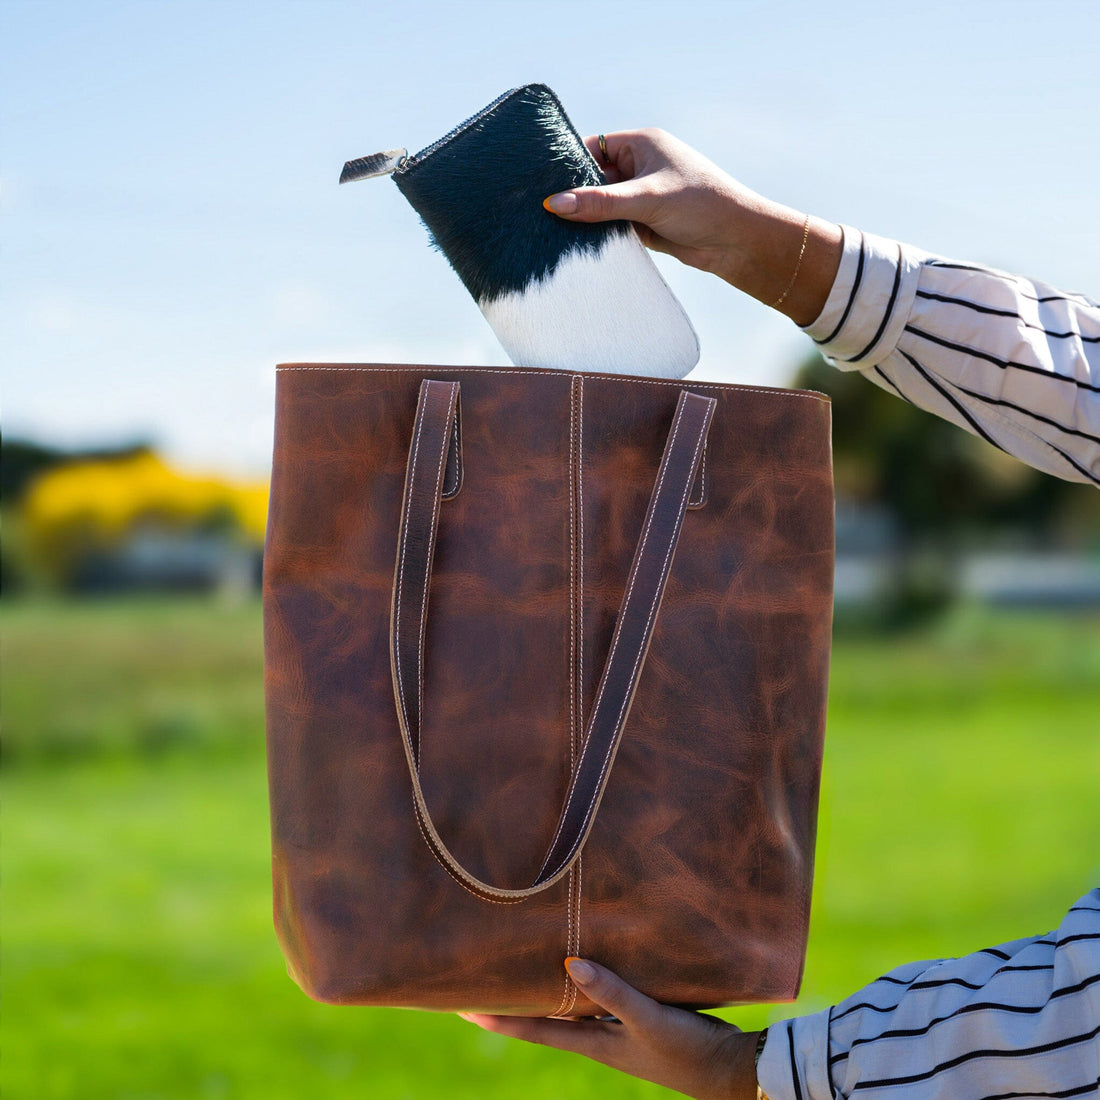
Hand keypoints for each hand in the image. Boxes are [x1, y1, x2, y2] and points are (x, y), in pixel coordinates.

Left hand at [458, 957, 761, 1099]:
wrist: (729, 1070)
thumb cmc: (686, 1049)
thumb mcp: (648, 1020)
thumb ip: (612, 992)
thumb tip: (568, 961)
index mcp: (590, 1042)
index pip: (530, 1027)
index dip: (495, 1017)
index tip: (459, 1006)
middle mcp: (595, 1036)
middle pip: (542, 1017)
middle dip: (512, 1000)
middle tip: (482, 977)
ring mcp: (615, 1031)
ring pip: (568, 1006)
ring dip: (545, 989)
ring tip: (521, 964)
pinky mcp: (636, 1021)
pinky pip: (597, 1000)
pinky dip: (583, 984)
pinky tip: (583, 962)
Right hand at [543, 128, 841, 326]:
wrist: (737, 242)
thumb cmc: (702, 205)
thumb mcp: (647, 199)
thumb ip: (601, 202)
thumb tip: (553, 204)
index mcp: (642, 145)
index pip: (592, 148)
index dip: (566, 164)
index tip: (537, 182)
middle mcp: (639, 168)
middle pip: (592, 179)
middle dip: (571, 196)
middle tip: (535, 212)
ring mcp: (640, 197)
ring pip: (600, 206)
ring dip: (584, 220)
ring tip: (548, 233)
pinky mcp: (643, 225)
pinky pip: (611, 228)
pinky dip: (597, 237)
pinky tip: (575, 248)